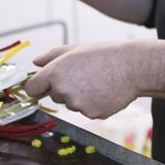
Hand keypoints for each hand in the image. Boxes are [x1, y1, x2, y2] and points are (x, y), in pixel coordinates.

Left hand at [27, 42, 147, 119]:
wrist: (131, 67)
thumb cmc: (103, 54)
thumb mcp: (74, 49)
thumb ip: (50, 56)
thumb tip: (35, 62)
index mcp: (54, 73)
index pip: (32, 88)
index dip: (38, 86)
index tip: (45, 85)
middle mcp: (62, 91)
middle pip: (54, 96)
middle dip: (64, 88)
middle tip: (84, 75)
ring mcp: (77, 105)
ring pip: (71, 104)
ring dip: (80, 96)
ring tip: (97, 82)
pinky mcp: (91, 114)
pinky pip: (86, 111)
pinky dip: (94, 104)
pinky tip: (104, 91)